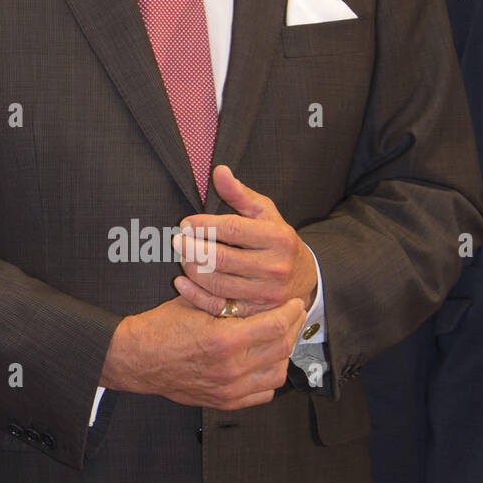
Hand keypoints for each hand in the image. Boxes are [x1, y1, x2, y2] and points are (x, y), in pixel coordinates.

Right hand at [100, 292, 307, 409]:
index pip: (274, 325)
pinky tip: (264, 361)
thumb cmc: (160, 328)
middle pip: (281, 349)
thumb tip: (252, 287)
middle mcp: (230, 368)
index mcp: (223, 339)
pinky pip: (263, 393)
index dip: (290, 312)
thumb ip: (225, 297)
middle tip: (293, 316)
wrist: (137, 358)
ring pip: (277, 373)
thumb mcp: (192, 302)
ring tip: (279, 338)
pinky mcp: (225, 401)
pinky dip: (269, 376)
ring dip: (284, 354)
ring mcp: (229, 389)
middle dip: (292, 328)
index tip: (295, 303)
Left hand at [172, 165, 317, 318]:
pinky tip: (181, 282)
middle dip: (193, 247)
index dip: (204, 225)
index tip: (186, 223)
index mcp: (278, 238)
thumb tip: (219, 170)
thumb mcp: (265, 213)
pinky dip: (195, 295)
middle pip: (222, 258)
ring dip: (192, 268)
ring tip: (182, 256)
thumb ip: (239, 194)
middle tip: (177, 240)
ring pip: (218, 283)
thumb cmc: (277, 239)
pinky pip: (220, 306)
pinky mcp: (256, 312)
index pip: (233, 229)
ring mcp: (267, 294)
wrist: (305, 277)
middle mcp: (275, 267)